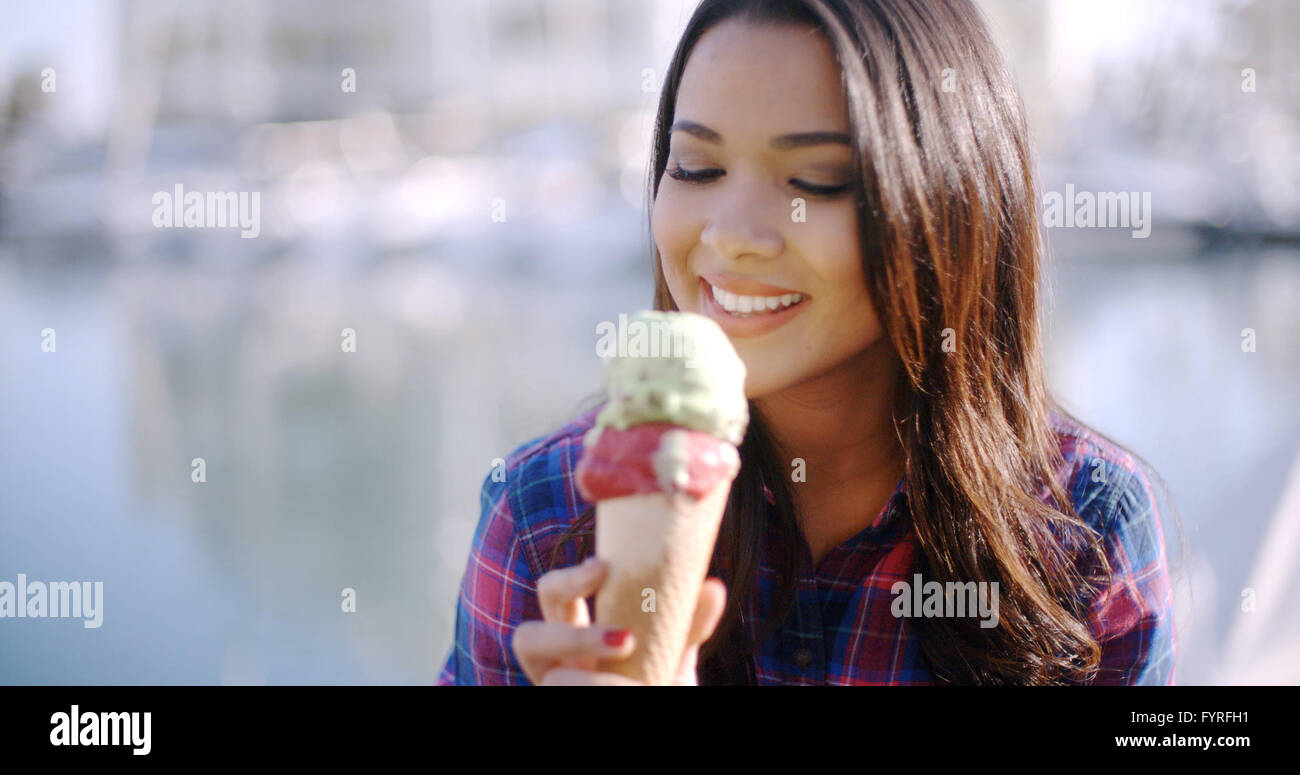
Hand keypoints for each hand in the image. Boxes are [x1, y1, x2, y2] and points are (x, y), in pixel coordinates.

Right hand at [512, 556, 726, 684]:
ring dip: (596, 682)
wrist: (661, 716)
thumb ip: (686, 625)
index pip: (553, 596)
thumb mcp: (672, 655)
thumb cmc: (658, 684)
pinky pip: (567, 693)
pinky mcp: (561, 704)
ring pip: (551, 683)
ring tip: (637, 685)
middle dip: (574, 637)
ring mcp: (556, 689)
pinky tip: (639, 688)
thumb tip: (713, 588)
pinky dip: (611, 689)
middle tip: (626, 640)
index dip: (567, 579)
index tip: (602, 566)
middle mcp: (555, 665)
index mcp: (574, 634)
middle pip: (527, 638)